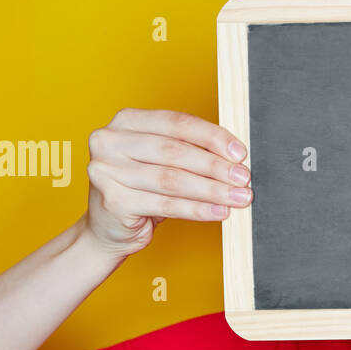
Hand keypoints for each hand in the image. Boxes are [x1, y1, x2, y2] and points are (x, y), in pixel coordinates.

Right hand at [83, 108, 251, 255]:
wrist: (107, 228)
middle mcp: (110, 141)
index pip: (177, 122)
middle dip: (215, 166)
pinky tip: (219, 212)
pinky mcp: (113, 200)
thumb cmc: (141, 190)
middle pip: (175, 151)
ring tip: (238, 197)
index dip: (212, 137)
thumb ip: (189, 151)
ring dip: (212, 190)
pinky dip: (198, 210)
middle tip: (244, 178)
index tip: (240, 153)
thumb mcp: (161, 162)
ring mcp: (107, 170)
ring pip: (172, 180)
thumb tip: (235, 157)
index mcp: (126, 120)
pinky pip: (166, 205)